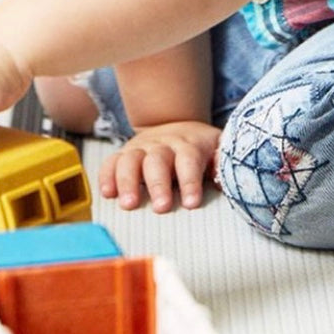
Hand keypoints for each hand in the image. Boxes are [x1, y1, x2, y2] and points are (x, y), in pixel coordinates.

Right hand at [99, 121, 220, 212]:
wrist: (176, 126)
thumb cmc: (200, 148)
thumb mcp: (217, 149)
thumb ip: (222, 163)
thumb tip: (225, 179)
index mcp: (189, 144)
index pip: (189, 159)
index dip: (190, 180)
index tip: (191, 203)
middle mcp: (163, 144)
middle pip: (158, 160)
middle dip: (158, 184)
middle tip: (161, 207)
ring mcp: (141, 148)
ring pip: (131, 159)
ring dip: (128, 181)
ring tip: (129, 204)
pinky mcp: (125, 154)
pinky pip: (112, 161)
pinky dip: (107, 176)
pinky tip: (108, 194)